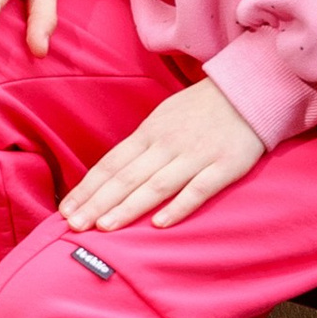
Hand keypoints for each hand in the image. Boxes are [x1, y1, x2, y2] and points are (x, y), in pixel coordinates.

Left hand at [61, 80, 266, 233]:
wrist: (250, 90)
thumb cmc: (202, 109)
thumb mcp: (164, 118)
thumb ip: (141, 146)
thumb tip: (111, 174)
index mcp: (150, 132)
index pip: (112, 164)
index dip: (88, 188)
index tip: (66, 210)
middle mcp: (168, 144)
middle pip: (127, 177)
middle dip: (98, 202)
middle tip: (74, 225)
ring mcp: (196, 155)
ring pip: (156, 184)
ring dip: (129, 207)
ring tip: (104, 227)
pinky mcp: (225, 165)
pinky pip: (199, 188)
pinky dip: (179, 206)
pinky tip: (160, 224)